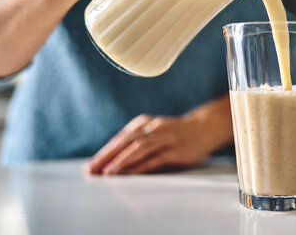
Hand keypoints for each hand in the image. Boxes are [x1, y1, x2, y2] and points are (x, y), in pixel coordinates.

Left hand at [86, 95, 233, 174]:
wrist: (205, 127)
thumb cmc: (175, 133)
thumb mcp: (154, 131)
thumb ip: (136, 141)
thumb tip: (111, 158)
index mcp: (144, 123)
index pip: (120, 139)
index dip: (104, 152)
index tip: (90, 166)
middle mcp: (153, 128)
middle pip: (126, 142)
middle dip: (107, 157)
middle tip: (92, 170)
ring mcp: (166, 138)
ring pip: (140, 148)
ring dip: (122, 160)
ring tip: (108, 172)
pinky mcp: (177, 150)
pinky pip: (157, 158)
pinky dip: (143, 165)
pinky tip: (132, 173)